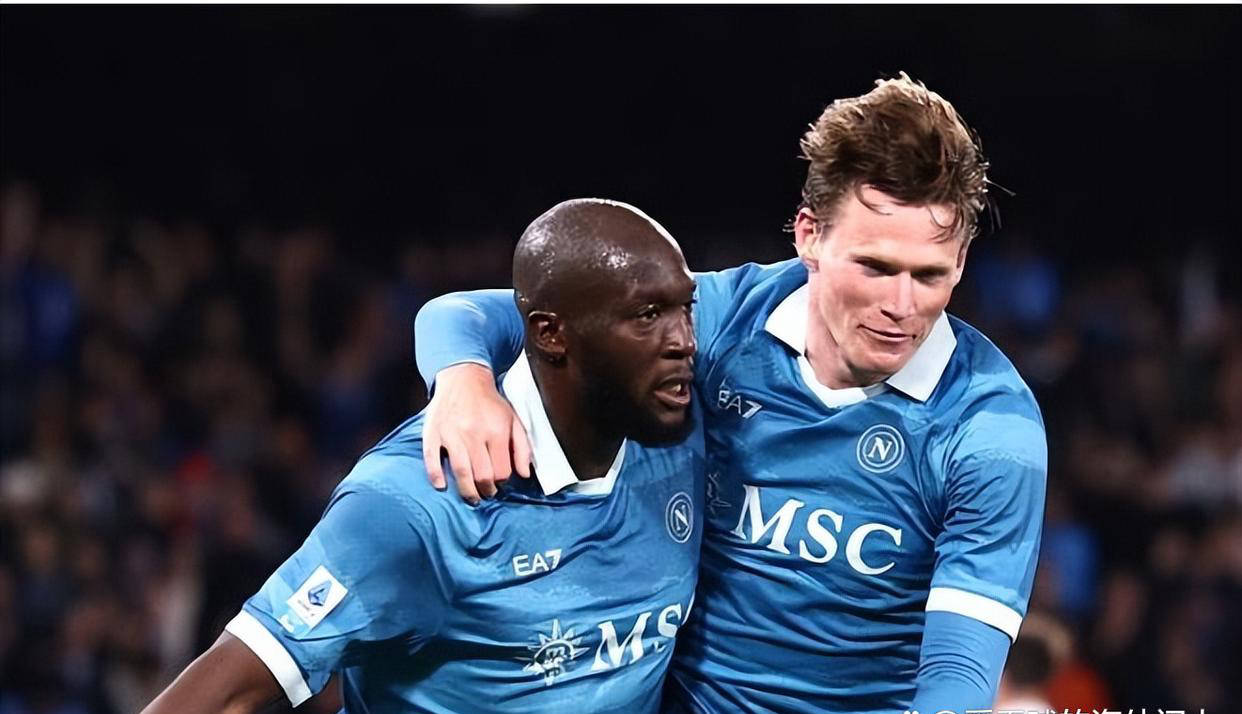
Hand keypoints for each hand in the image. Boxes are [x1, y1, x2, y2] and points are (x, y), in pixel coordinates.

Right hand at [421, 363, 532, 503]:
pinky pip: (432, 459)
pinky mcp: (433, 432)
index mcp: (496, 431)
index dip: (502, 480)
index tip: (500, 482)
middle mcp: (474, 433)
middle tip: (487, 493)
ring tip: (471, 497)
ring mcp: (451, 434)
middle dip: (486, 490)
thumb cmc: (489, 402)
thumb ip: (522, 447)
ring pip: (461, 472)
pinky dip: (436, 475)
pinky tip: (441, 486)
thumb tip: (524, 474)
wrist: (463, 377)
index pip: (501, 470)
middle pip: (482, 475)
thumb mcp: (513, 419)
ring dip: (467, 491)